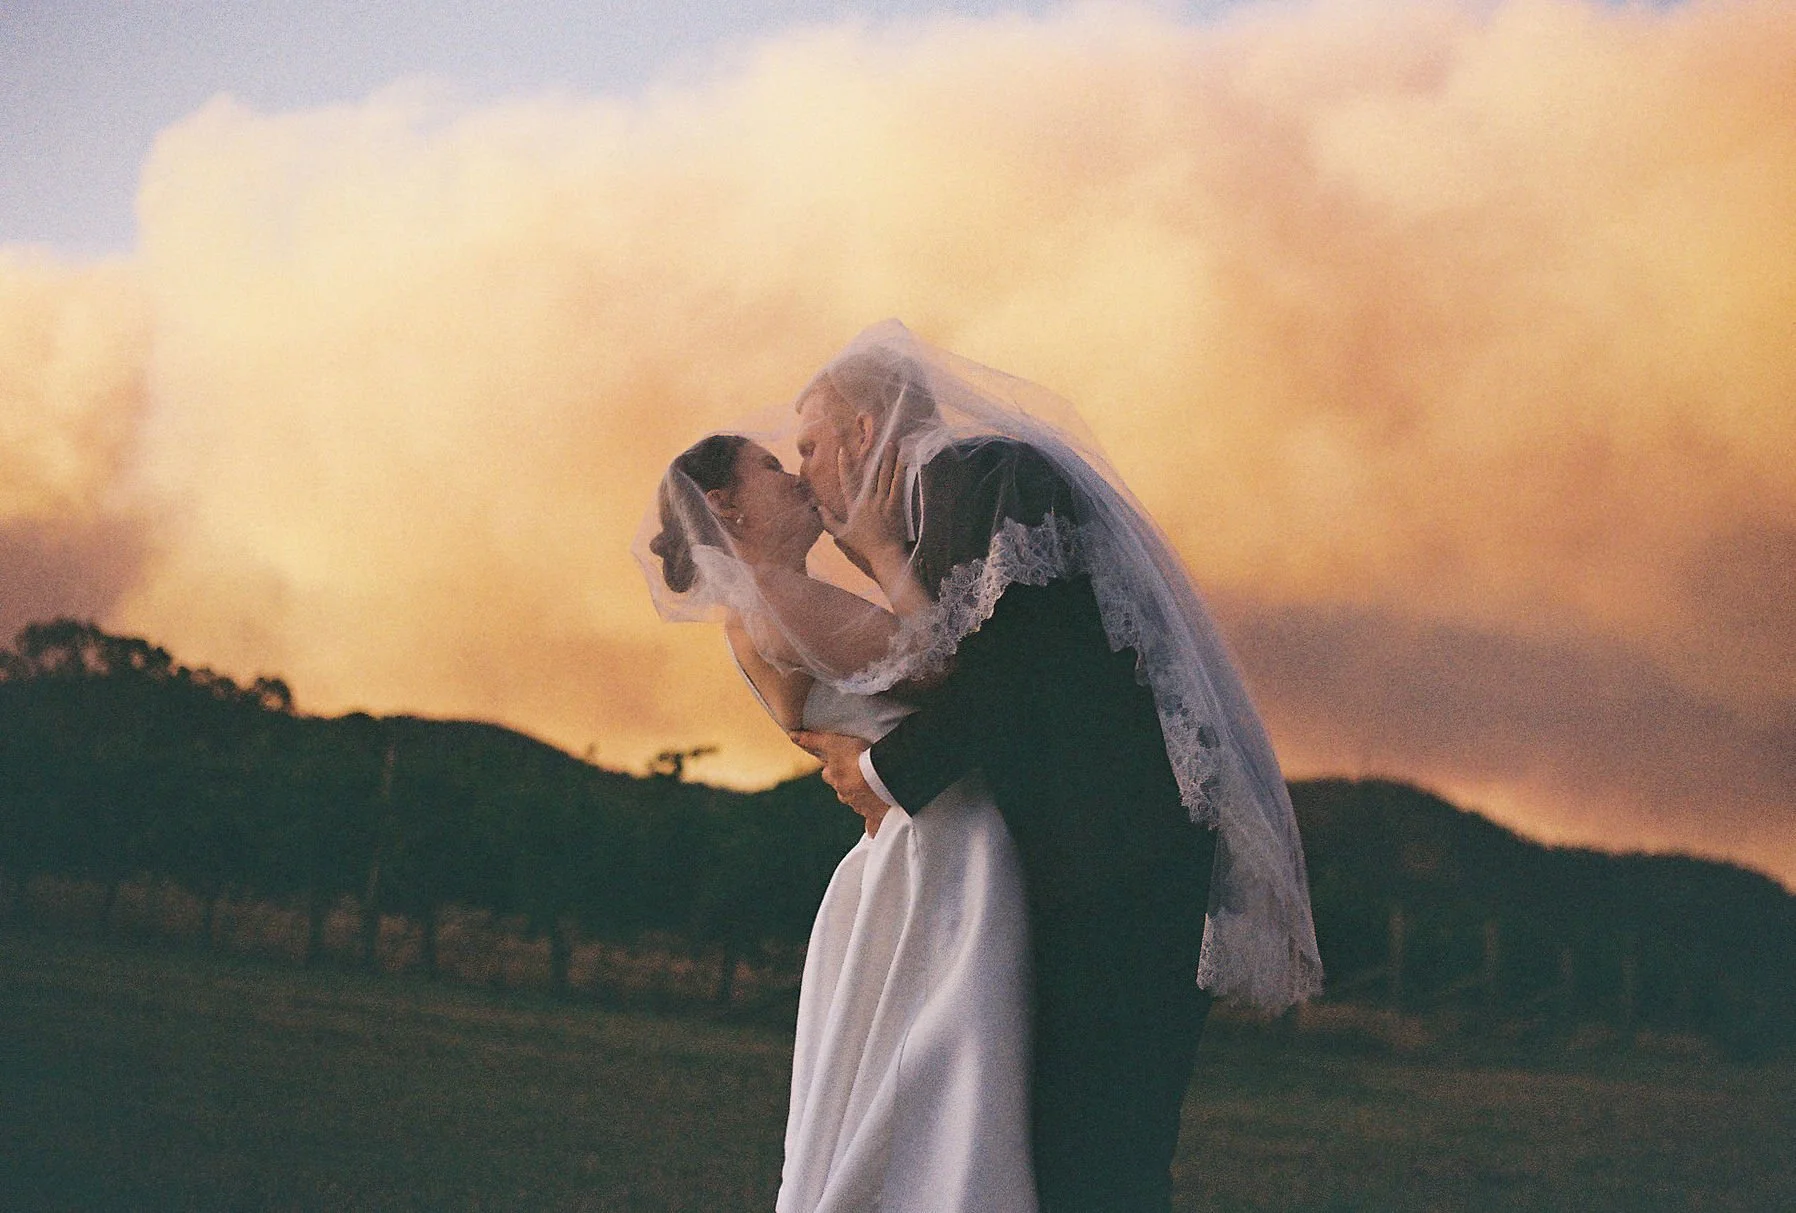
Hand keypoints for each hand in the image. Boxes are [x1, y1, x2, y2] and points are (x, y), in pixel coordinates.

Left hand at [789, 729, 890, 834]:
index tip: (839, 764)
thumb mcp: (833, 743)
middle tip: (857, 776)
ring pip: (856, 805)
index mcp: (836, 779)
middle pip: (842, 791)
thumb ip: (813, 740)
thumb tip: (792, 735)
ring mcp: (860, 807)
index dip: (833, 768)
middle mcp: (845, 795)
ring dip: (860, 799)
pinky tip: (873, 831)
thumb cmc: (858, 758)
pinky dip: (872, 828)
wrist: (882, 779)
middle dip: (846, 785)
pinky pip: (872, 825)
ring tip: (871, 792)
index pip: (829, 774)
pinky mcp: (875, 816)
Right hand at [818, 442, 907, 580]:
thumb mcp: (841, 534)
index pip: (847, 482)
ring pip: (885, 476)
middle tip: (875, 439)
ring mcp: (883, 502)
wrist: (884, 554)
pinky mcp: (896, 505)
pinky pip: (898, 485)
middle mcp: (868, 500)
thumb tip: (817, 507)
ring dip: (888, 458)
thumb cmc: (863, 545)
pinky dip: (900, 472)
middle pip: (870, 473)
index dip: (844, 466)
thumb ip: (828, 520)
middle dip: (872, 455)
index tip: (842, 451)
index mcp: (854, 505)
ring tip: (891, 443)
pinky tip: (903, 461)